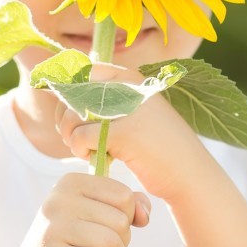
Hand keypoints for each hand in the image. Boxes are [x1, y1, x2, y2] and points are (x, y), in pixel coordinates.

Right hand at [9, 172, 150, 246]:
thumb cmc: (71, 244)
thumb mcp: (94, 216)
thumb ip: (126, 205)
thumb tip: (145, 214)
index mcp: (69, 183)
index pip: (123, 195)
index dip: (126, 218)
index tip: (106, 230)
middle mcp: (58, 201)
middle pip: (120, 221)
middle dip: (121, 242)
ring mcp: (54, 229)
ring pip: (112, 243)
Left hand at [55, 62, 209, 202]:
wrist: (190, 174)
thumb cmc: (157, 147)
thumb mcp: (133, 113)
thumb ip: (104, 100)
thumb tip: (56, 88)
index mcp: (130, 78)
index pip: (82, 71)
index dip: (66, 91)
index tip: (70, 113)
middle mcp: (129, 86)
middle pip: (71, 94)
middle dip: (65, 119)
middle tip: (76, 137)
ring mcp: (128, 108)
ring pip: (72, 116)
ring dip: (71, 136)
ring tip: (86, 148)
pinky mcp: (124, 133)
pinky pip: (80, 137)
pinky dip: (79, 150)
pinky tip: (94, 156)